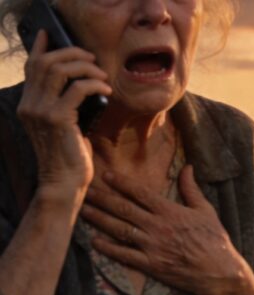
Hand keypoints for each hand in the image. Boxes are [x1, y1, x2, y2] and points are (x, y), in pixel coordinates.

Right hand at [17, 31, 111, 196]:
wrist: (65, 183)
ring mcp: (41, 111)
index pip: (31, 67)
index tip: (50, 34)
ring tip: (102, 75)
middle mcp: (29, 105)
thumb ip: (65, 104)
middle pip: (46, 62)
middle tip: (92, 59)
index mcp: (28, 105)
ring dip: (85, 67)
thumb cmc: (70, 156)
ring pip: (60, 70)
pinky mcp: (57, 118)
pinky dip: (95, 84)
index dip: (41, 48)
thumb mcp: (65, 125)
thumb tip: (83, 83)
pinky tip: (106, 90)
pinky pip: (78, 89)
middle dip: (72, 54)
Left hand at [80, 165, 244, 294]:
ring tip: (83, 211)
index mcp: (170, 211)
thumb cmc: (215, 240)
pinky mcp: (151, 264)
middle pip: (123, 209)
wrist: (219, 271)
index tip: (106, 175)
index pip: (141, 193)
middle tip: (84, 191)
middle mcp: (157, 226)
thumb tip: (187, 167)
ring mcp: (152, 246)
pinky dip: (108, 248)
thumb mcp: (206, 211)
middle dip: (103, 199)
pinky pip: (124, 255)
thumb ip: (192, 189)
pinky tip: (94, 242)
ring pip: (119, 229)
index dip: (122, 183)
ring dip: (99, 219)